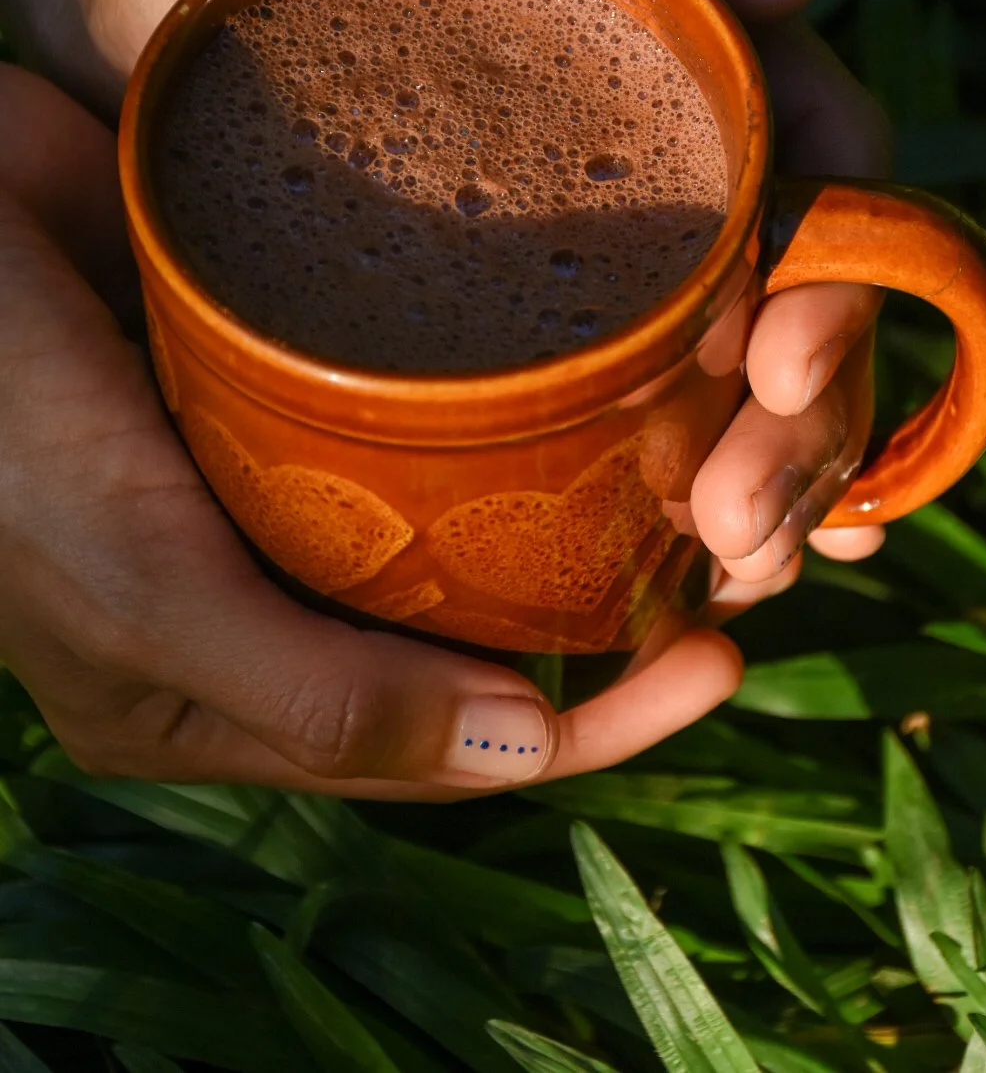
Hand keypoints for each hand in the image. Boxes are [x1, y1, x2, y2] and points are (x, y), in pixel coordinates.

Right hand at [0, 63, 740, 797]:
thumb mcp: (137, 589)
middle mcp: (265, 581)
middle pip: (464, 622)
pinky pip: (428, 386)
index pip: (434, 737)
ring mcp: (282, 464)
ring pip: (458, 501)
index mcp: (225, 682)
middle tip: (738, 545)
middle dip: (600, 604)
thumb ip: (312, 689)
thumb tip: (520, 753)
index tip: (713, 660)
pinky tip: (602, 342)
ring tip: (702, 441)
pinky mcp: (295, 353)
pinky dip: (516, 381)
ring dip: (577, 486)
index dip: (585, 723)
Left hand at [91, 0, 890, 600]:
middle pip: (799, 314)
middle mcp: (667, 177)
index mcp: (690, 68)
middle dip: (807, 429)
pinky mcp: (514, 332)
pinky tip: (676, 573)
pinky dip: (674, 501)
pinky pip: (629, 423)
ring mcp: (597, 263)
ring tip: (722, 572)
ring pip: (734, 392)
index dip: (848, 279)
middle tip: (742, 526)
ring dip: (763, 492)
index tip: (784, 367)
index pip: (834, 177)